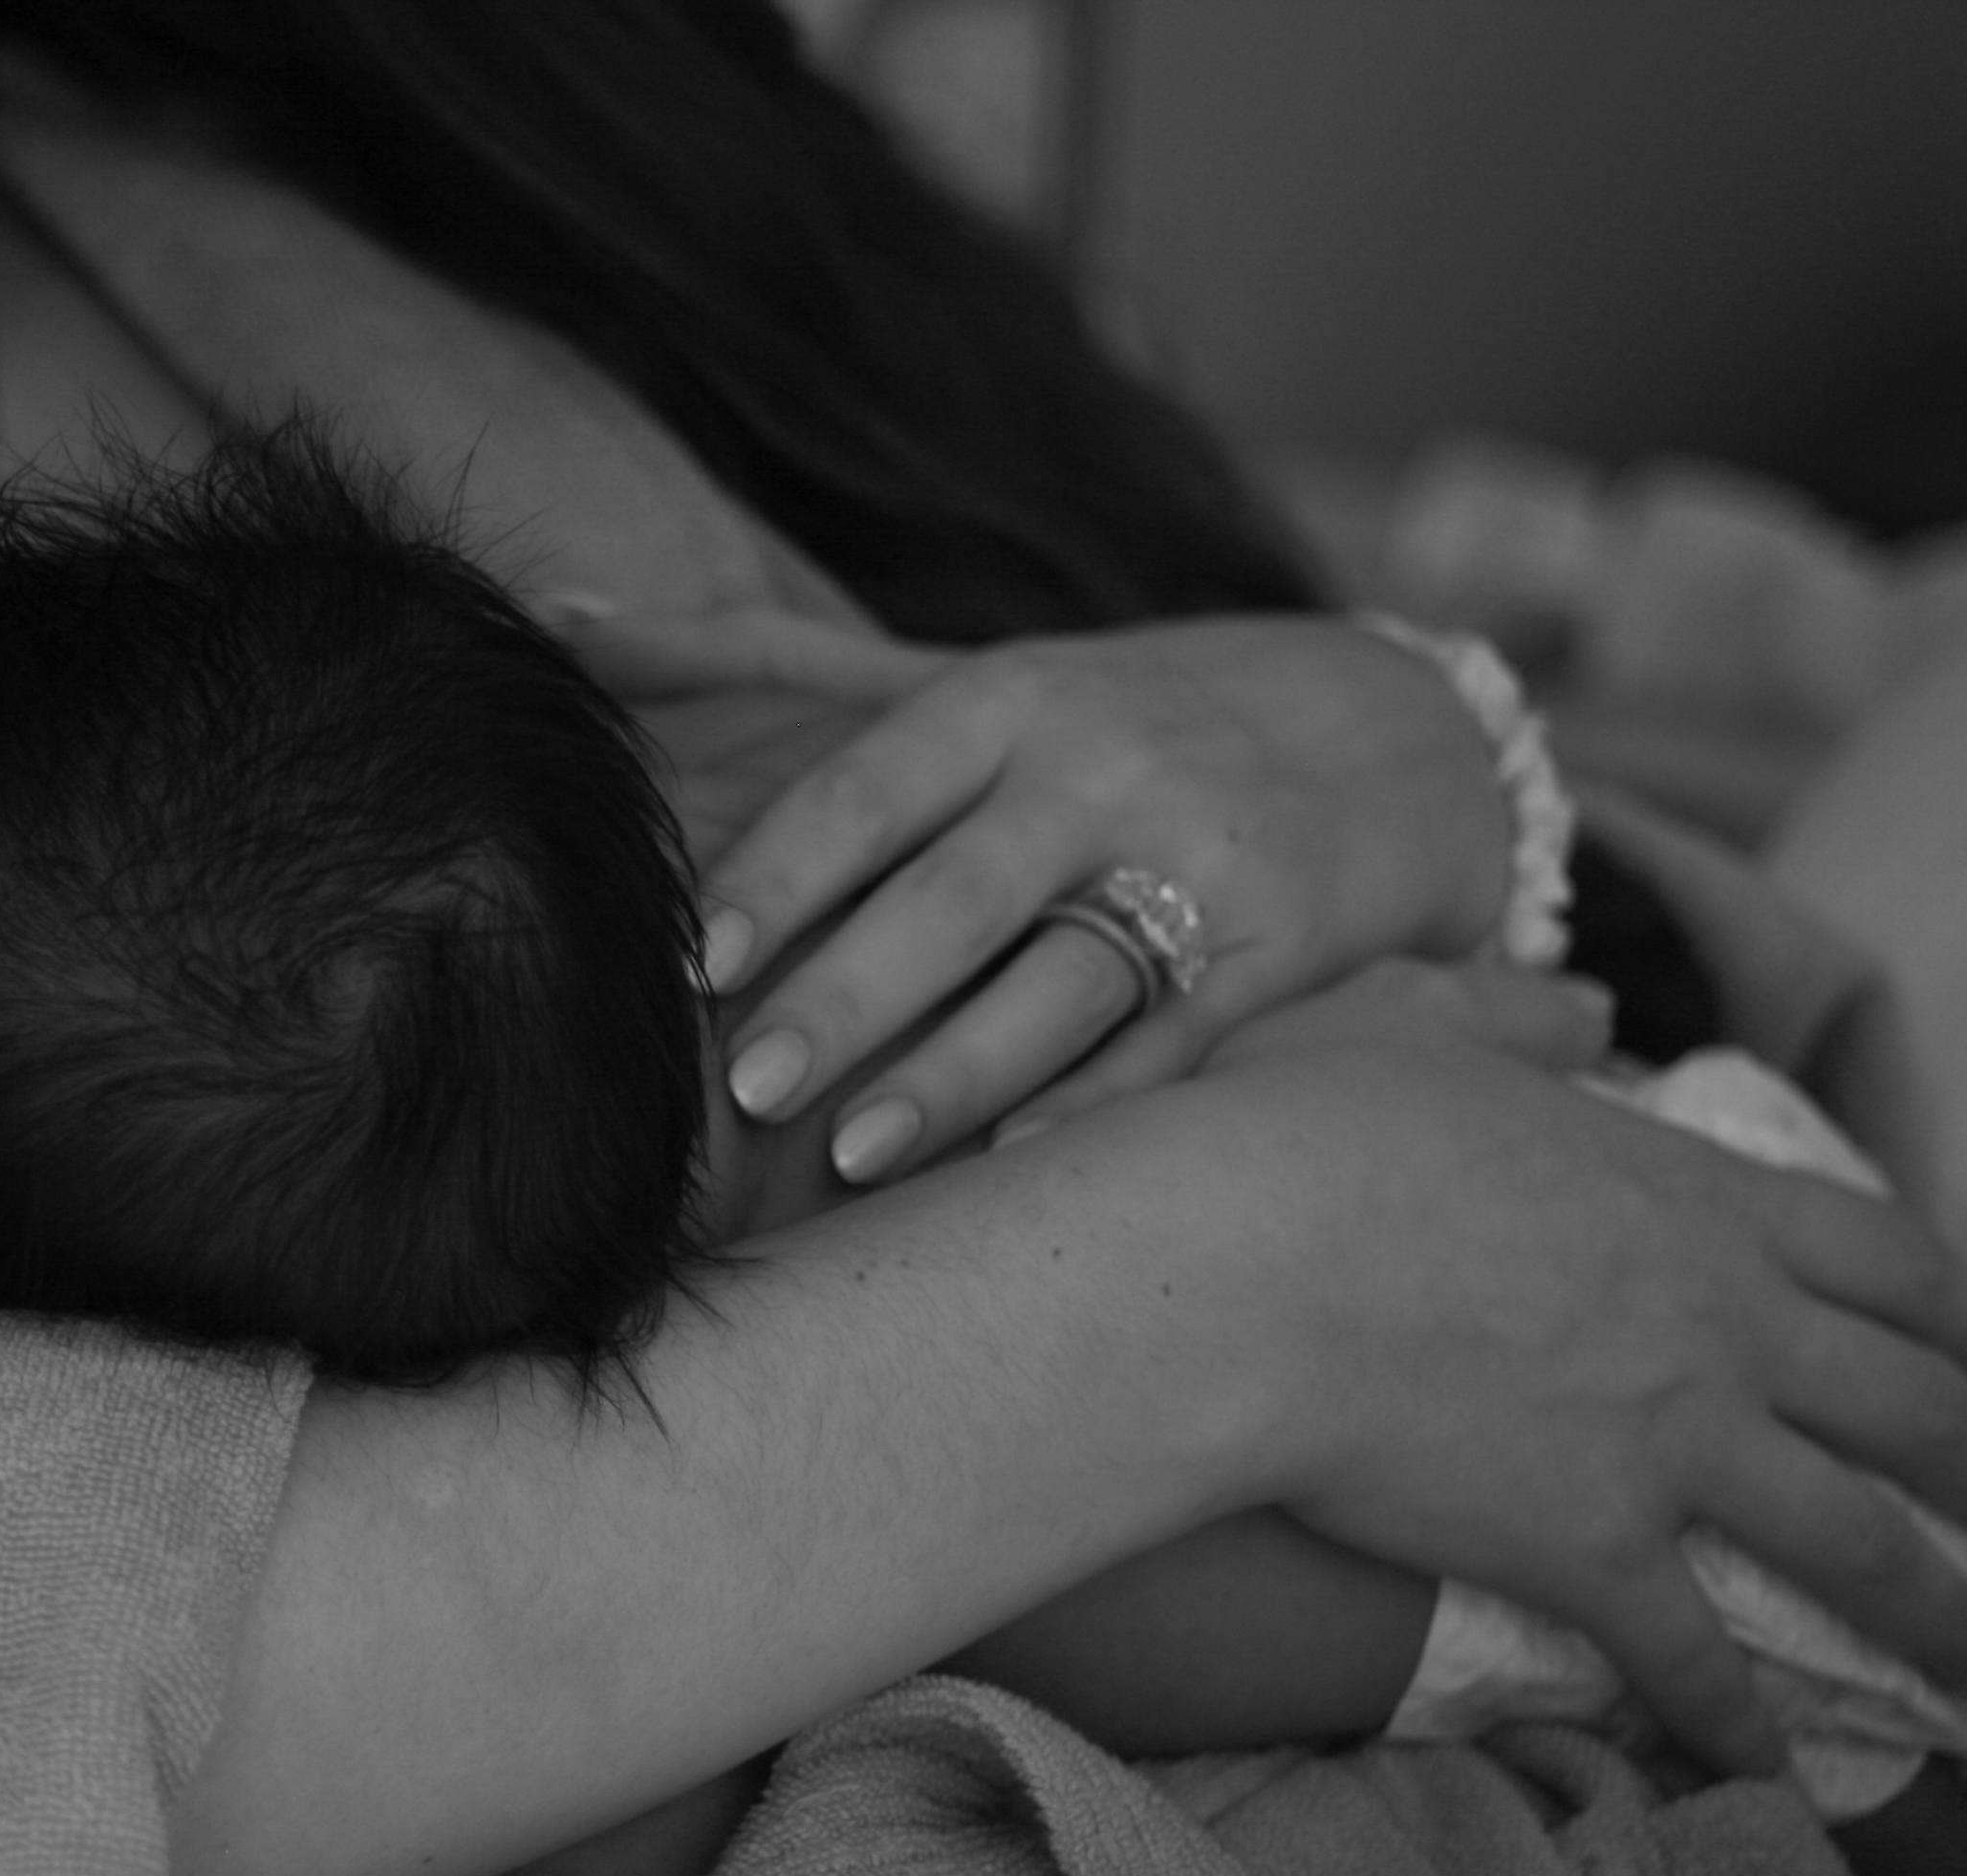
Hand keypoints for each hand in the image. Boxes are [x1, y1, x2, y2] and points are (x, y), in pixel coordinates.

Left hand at [596, 611, 1516, 1186]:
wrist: (1405, 728)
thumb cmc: (1123, 714)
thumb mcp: (971, 671)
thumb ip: (768, 661)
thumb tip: (561, 615)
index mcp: (1005, 699)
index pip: (870, 787)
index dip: (779, 874)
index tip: (686, 957)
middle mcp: (1102, 767)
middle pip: (955, 893)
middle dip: (847, 991)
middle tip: (743, 1084)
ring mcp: (1202, 858)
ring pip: (1062, 979)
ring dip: (955, 1072)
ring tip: (854, 1154)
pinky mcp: (1286, 947)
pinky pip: (1176, 1040)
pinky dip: (1097, 1106)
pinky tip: (1013, 1170)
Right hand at [1132, 1013, 1966, 1777]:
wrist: (1234, 1263)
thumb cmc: (1298, 1130)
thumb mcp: (1411, 1023)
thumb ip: (1515, 1015)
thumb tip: (1581, 1007)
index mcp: (1694, 1200)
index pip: (1886, 1260)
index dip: (1955, 1320)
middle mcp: (1723, 1324)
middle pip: (1923, 1411)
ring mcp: (1669, 1441)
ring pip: (1861, 1547)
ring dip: (1942, 1623)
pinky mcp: (1588, 1546)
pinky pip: (1694, 1656)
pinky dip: (1741, 1726)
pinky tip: (1767, 1773)